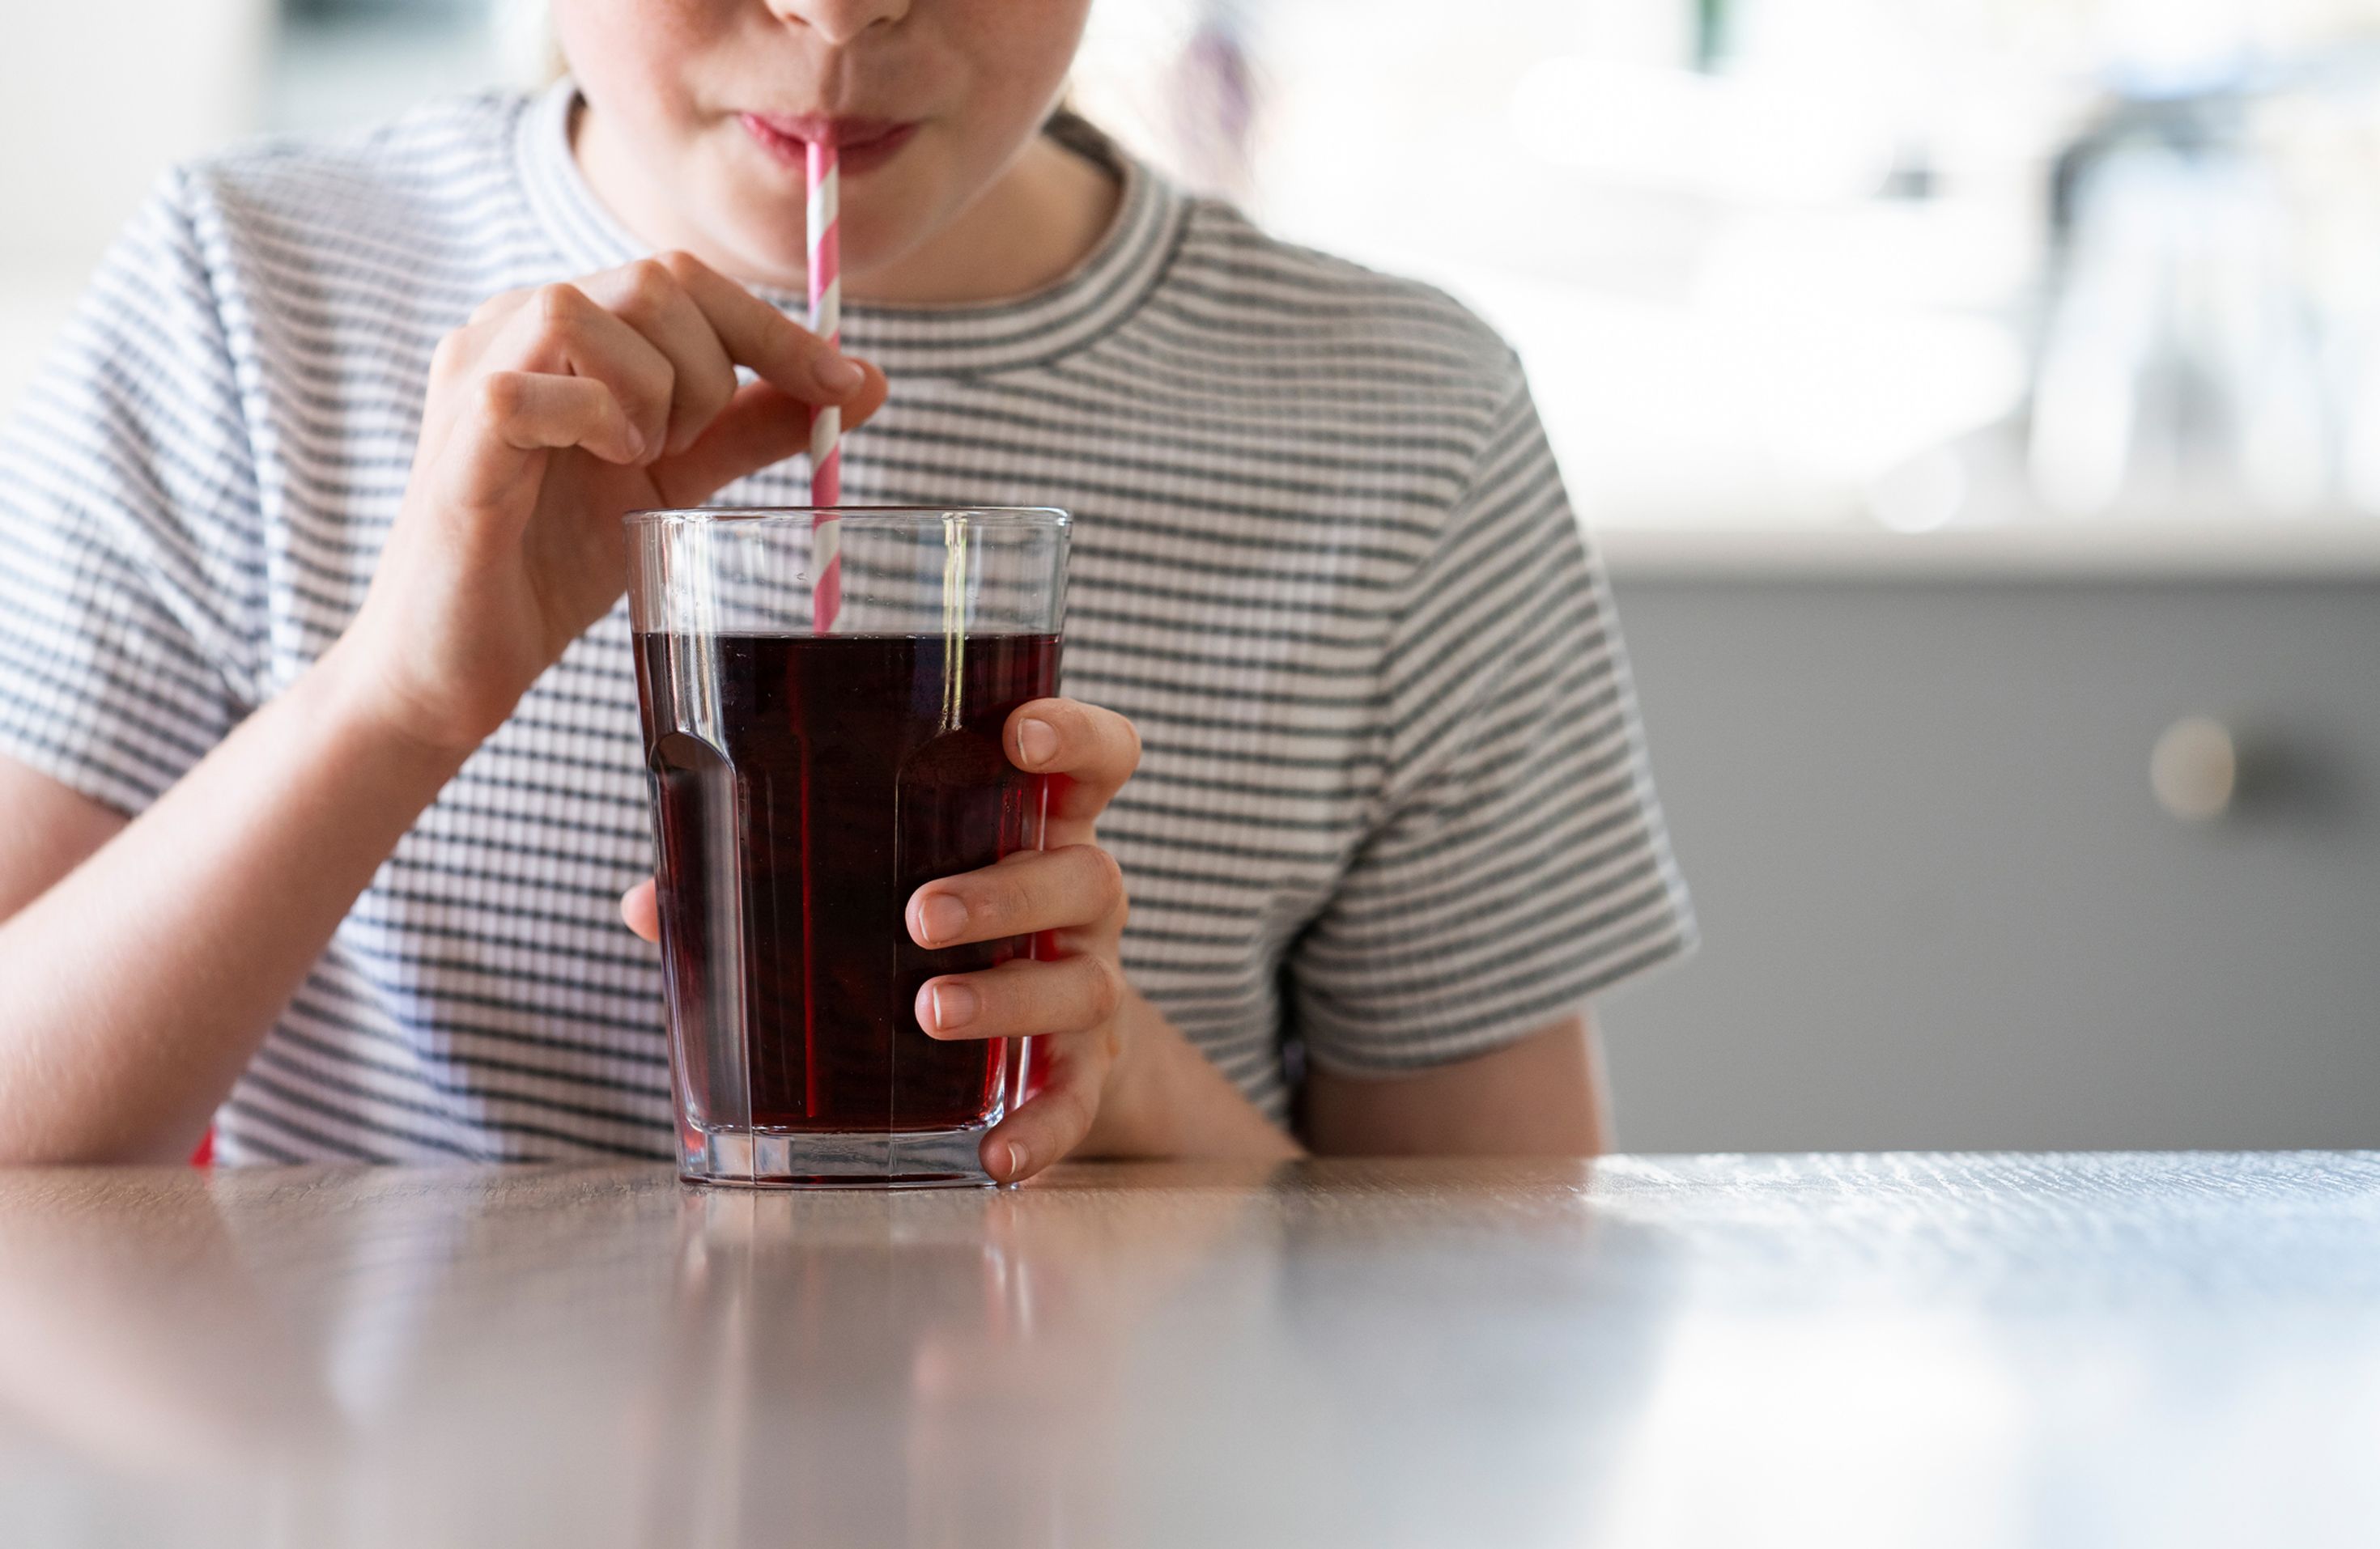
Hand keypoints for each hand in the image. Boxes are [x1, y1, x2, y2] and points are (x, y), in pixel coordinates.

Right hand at [341, 252, 888, 755]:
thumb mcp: (674, 482)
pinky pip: (535, 387)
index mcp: (562, 327)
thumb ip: (751, 427)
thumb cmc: (551, 564)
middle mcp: (508, 326)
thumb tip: (861, 384)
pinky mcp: (457, 433)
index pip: (683, 277)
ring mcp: (473, 371)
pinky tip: (599, 465)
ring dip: (653, 394)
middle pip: (654, 278)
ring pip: (591, 310)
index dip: (773, 326)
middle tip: (691, 450)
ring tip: (635, 460)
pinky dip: (595, 423)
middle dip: (714, 369)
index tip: (845, 384)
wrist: (459, 662)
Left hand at [622, 697, 1141, 1183]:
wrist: (1042, 1045)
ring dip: (1007, 996)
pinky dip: (1044, 1127)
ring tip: (927, 1012)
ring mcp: (1090, 982)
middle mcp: (1079, 899)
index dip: (1074, 737)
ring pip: (1082, 982)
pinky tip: (996, 1156)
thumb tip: (646, 902)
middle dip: (1003, 893)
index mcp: (1033, 827)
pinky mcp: (1087, 1070)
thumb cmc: (936, 934)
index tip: (1022, 735)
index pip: (1095, 759)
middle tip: (920, 915)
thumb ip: (769, 880)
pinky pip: (1078, 1098)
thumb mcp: (875, 887)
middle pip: (1083, 875)